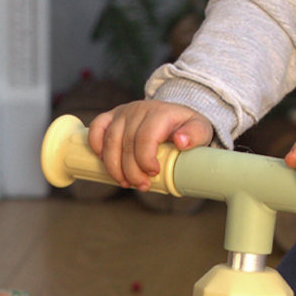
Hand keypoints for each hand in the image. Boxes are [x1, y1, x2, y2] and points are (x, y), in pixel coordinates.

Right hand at [88, 100, 213, 187]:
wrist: (175, 113)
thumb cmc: (186, 126)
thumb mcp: (200, 130)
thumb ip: (195, 135)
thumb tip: (181, 142)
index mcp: (160, 113)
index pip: (145, 138)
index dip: (145, 160)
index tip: (153, 174)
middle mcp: (139, 110)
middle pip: (126, 144)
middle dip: (131, 170)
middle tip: (140, 186)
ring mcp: (123, 112)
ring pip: (109, 140)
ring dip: (113, 166)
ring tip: (124, 182)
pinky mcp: (112, 115)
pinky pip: (96, 127)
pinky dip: (96, 145)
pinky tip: (103, 160)